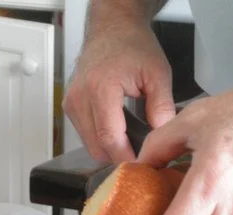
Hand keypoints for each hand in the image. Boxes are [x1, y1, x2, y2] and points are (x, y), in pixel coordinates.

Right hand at [63, 15, 174, 162]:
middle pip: (97, 147)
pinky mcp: (70, 108)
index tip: (142, 167)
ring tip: (132, 145)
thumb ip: (162, 107)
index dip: (126, 157)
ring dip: (110, 150)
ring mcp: (72, 104)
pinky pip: (85, 135)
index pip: (110, 137)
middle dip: (119, 157)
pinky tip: (119, 134)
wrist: (111, 30)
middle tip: (141, 158)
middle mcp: (80, 98)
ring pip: (89, 145)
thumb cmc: (132, 46)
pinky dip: (101, 140)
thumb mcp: (157, 74)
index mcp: (101, 88)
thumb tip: (162, 137)